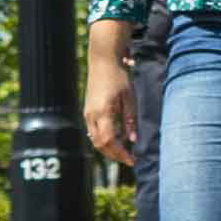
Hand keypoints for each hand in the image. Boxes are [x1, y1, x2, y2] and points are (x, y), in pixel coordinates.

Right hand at [85, 49, 140, 165]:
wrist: (102, 60)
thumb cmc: (118, 77)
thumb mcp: (129, 98)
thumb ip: (130, 119)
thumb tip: (133, 140)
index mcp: (103, 112)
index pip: (109, 141)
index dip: (120, 153)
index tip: (132, 159)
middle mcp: (92, 115)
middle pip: (99, 144)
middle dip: (113, 155)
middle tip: (128, 158)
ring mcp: (87, 113)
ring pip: (94, 139)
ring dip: (107, 148)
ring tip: (123, 151)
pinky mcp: (87, 110)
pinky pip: (93, 131)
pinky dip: (102, 139)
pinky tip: (114, 140)